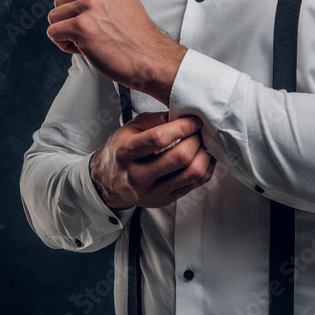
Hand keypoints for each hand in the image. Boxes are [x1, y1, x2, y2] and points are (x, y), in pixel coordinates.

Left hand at [46, 0, 186, 105]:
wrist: (151, 59)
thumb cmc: (137, 40)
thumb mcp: (123, 4)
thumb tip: (71, 2)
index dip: (76, 7)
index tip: (93, 21)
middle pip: (60, 1)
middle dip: (70, 20)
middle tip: (92, 34)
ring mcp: (90, 6)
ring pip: (54, 17)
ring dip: (66, 33)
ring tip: (90, 41)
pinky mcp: (81, 26)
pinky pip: (53, 33)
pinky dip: (65, 45)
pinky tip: (86, 49)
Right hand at [89, 112, 215, 209]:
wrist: (109, 182)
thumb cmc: (122, 151)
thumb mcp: (131, 128)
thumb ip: (155, 120)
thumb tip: (183, 115)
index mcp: (127, 152)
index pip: (159, 139)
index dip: (182, 127)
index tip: (193, 120)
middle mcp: (139, 175)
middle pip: (180, 157)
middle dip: (196, 140)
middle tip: (198, 132)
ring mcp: (153, 191)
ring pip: (192, 173)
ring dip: (204, 154)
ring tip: (202, 144)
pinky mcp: (166, 199)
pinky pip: (195, 184)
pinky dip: (205, 168)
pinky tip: (201, 157)